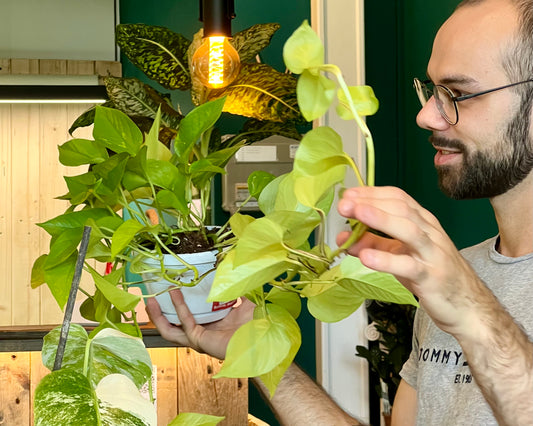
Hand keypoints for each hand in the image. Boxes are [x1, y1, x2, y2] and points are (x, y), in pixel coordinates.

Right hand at [145, 290, 254, 358]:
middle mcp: (204, 333)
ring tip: (150, 299)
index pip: (189, 316)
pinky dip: (178, 308)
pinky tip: (174, 293)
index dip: (177, 304)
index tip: (170, 287)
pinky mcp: (200, 341)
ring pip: (170, 331)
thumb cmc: (258, 322)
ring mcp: (200, 339)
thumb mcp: (244, 299)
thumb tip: (230, 269)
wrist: (264, 335)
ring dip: (159, 316)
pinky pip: (184, 324)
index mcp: (212, 325)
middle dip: (159, 313)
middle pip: (174, 326)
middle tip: (151, 295)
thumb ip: (236, 287)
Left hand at [336, 186, 484, 334]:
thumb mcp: (400, 255)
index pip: (397, 197)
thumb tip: (344, 237)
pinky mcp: (431, 277)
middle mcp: (429, 232)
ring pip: (408, 230)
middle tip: (344, 205)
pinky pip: (408, 266)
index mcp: (422, 222)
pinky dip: (386, 260)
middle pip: (401, 208)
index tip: (348, 195)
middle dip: (371, 203)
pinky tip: (366, 257)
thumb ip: (374, 243)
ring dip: (380, 219)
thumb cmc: (432, 275)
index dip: (371, 193)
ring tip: (356, 216)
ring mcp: (432, 253)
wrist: (469, 307)